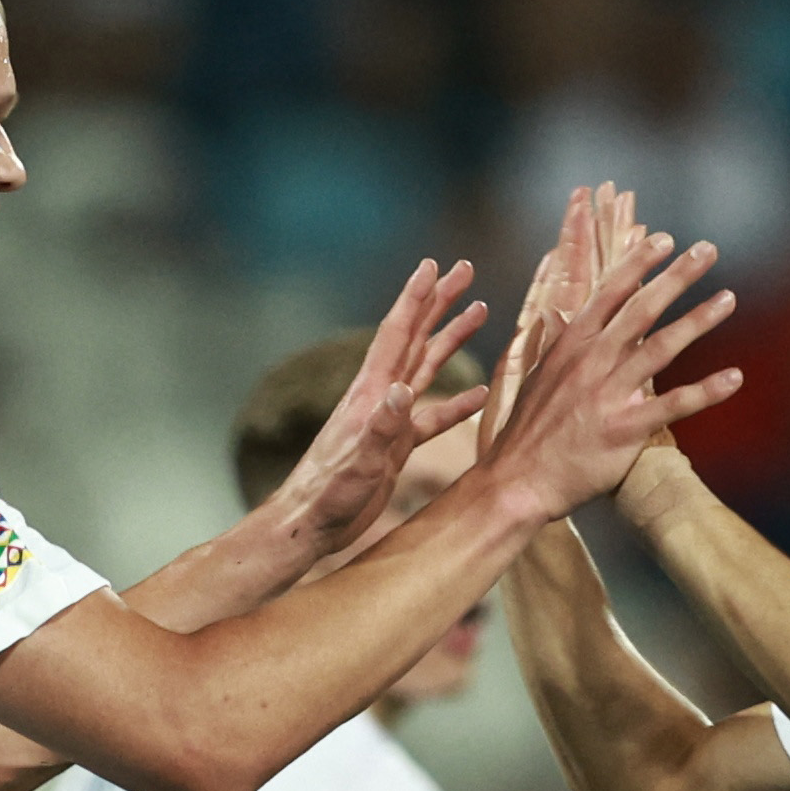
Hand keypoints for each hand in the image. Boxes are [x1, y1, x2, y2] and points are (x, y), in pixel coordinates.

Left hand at [271, 258, 488, 558]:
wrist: (310, 525)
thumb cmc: (327, 497)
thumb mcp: (358, 463)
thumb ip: (381, 427)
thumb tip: (402, 388)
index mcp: (370, 394)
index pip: (396, 334)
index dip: (415, 299)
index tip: (433, 265)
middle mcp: (380, 398)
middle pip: (415, 337)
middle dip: (439, 303)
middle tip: (464, 270)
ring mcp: (388, 420)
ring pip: (426, 368)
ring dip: (451, 340)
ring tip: (479, 313)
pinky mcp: (395, 446)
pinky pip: (432, 416)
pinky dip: (457, 403)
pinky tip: (479, 394)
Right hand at [483, 231, 740, 518]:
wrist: (516, 481)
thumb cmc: (529, 431)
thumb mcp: (537, 376)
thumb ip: (560, 345)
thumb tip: (564, 315)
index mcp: (571, 346)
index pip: (608, 293)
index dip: (637, 263)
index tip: (663, 239)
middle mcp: (591, 363)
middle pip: (640, 309)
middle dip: (676, 276)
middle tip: (707, 249)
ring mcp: (608, 395)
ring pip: (660, 348)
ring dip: (697, 320)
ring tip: (728, 298)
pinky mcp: (624, 430)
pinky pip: (671, 407)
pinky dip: (705, 391)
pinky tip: (734, 378)